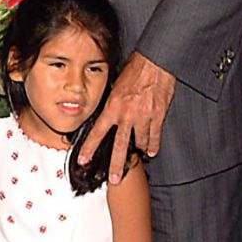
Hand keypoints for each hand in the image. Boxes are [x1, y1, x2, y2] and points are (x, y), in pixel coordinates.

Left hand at [79, 53, 174, 183]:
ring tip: (139, 156)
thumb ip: (112, 103)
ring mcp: (143, 117)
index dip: (89, 148)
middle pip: (119, 146)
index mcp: (112, 107)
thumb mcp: (116, 86)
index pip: (97, 132)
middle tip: (114, 180)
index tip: (83, 160)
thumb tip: (108, 114)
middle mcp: (126, 115)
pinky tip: (151, 151)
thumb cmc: (135, 69)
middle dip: (116, 165)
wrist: (155, 61)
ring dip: (139, 149)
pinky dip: (153, 145)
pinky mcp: (158, 116)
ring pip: (140, 142)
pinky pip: (155, 136)